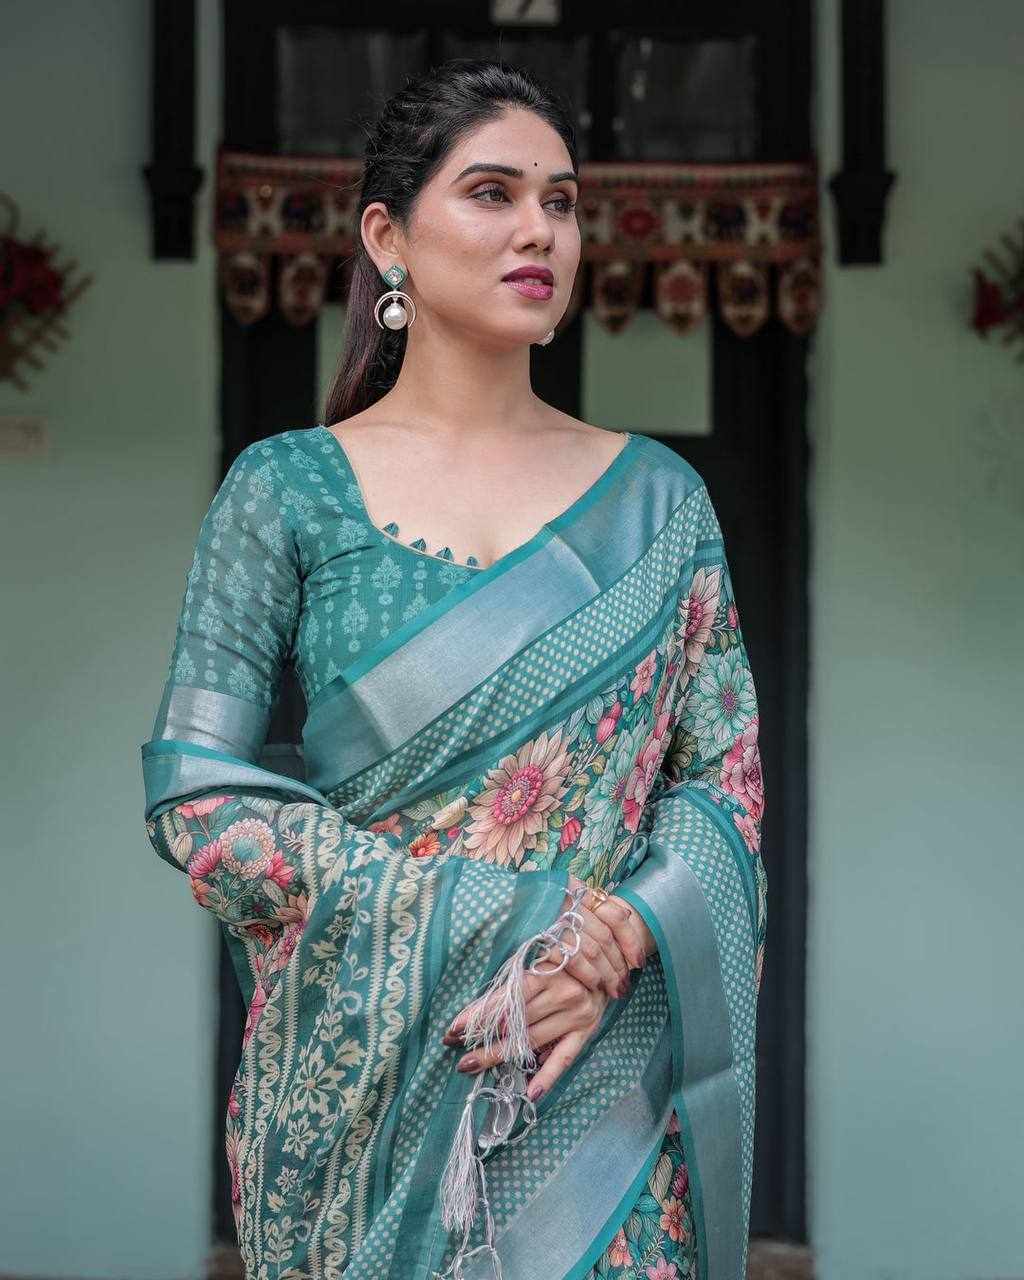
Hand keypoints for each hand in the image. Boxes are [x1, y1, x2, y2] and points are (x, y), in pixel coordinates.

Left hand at [448, 960, 609, 1100]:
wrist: (604, 964)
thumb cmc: (562, 963)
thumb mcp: (536, 966)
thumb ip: (511, 987)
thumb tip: (475, 1012)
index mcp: (547, 973)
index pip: (506, 998)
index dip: (479, 1014)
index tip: (454, 1028)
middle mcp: (562, 994)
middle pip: (515, 1023)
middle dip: (482, 1039)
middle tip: (458, 1055)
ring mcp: (575, 1015)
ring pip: (531, 1041)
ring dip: (499, 1055)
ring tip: (473, 1065)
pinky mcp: (585, 1033)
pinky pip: (563, 1059)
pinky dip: (547, 1077)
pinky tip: (530, 1093)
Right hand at [531, 872, 636, 999]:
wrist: (487, 906)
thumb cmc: (525, 908)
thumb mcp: (557, 897)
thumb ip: (583, 905)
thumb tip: (622, 918)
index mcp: (573, 886)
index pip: (614, 913)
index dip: (630, 938)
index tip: (638, 961)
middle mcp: (565, 898)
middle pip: (604, 935)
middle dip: (618, 964)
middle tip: (624, 984)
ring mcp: (551, 916)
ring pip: (591, 948)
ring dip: (605, 973)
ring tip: (612, 990)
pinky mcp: (537, 935)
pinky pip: (570, 957)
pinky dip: (584, 974)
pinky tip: (590, 986)